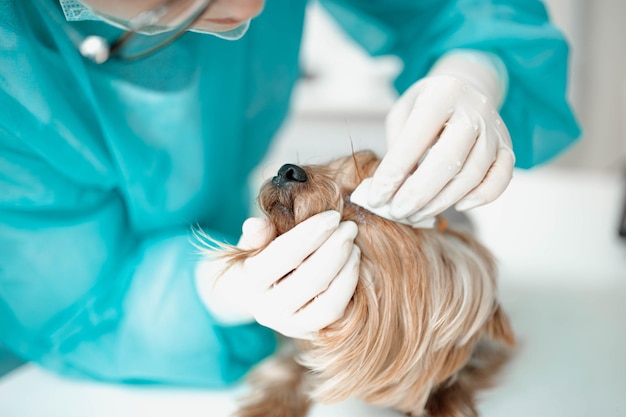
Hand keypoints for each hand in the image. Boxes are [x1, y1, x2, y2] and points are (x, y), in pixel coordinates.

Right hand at [195, 211, 360, 339]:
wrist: (255, 296)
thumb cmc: (259, 259)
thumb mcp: (252, 243)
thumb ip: (257, 233)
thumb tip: (258, 224)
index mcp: (251, 282)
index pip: (284, 256)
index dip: (312, 234)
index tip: (333, 216)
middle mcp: (269, 310)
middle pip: (311, 280)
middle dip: (336, 250)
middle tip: (350, 227)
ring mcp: (291, 326)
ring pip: (328, 303)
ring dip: (347, 270)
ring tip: (354, 245)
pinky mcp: (311, 333)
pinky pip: (336, 314)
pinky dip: (349, 287)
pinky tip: (354, 264)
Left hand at [354, 51, 514, 224]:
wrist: (465, 89)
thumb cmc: (425, 106)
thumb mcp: (402, 114)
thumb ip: (396, 147)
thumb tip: (388, 190)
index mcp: (442, 94)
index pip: (414, 141)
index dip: (393, 174)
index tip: (376, 198)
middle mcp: (473, 109)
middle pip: (447, 161)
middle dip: (418, 194)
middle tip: (397, 212)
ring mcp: (494, 129)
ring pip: (471, 176)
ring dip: (441, 202)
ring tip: (415, 214)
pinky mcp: (507, 148)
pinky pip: (500, 180)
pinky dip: (480, 198)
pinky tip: (458, 205)